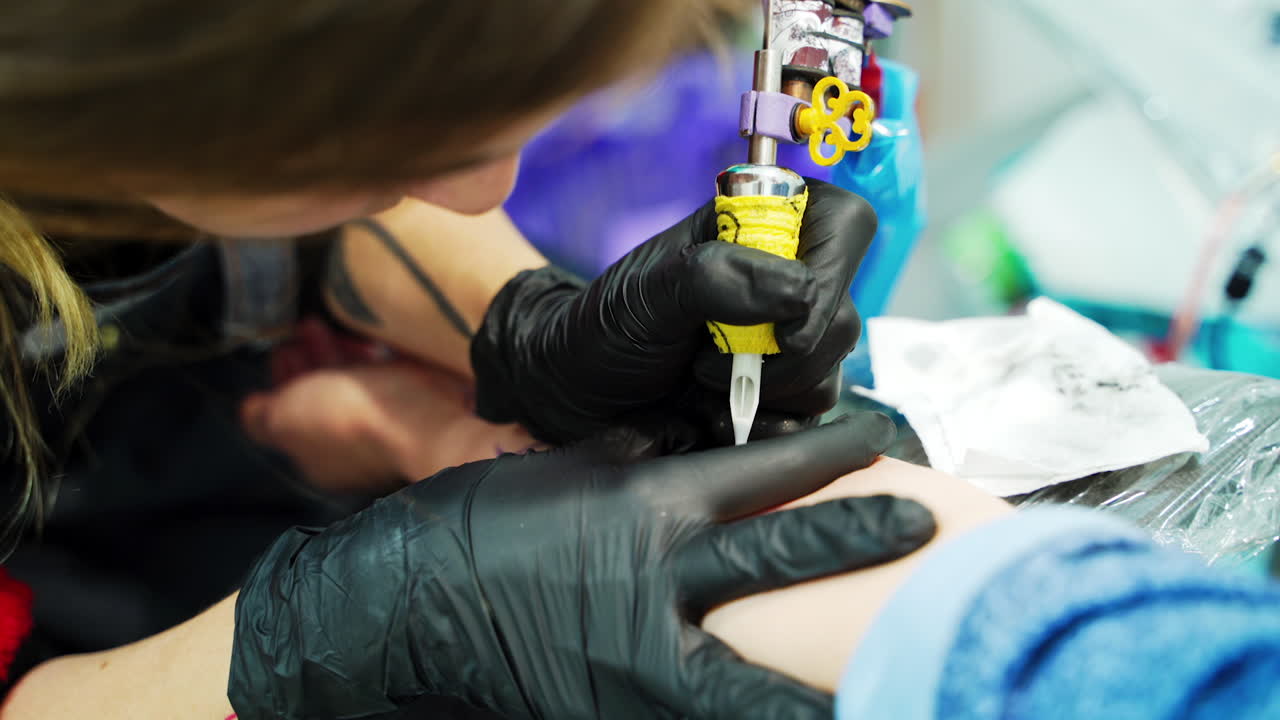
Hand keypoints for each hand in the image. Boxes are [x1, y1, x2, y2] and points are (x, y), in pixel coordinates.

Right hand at [228, 414, 935, 719]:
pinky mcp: (619, 712)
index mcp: (642, 505)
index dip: (829, 451)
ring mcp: (641, 658)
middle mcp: (655, 578)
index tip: (881, 440)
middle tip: (929, 524)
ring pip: (761, 680)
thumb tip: (692, 459)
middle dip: (862, 539)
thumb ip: (642, 469)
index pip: (760, 469)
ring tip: (905, 672)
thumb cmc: (483, 526)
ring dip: (829, 678)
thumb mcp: (567, 471)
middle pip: (785, 554)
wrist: (404, 604)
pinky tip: (798, 717)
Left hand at [243, 317, 536, 492]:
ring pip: (357, 383)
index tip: (283, 348)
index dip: (284, 378)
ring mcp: (390, 423)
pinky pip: (389, 372)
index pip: (295, 412)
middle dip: (311, 360)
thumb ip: (260, 417)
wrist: (423, 418)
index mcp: (319, 454)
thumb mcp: (284, 419)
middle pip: (326, 395)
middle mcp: (354, 443)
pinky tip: (371, 336)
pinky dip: (374, 353)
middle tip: (305, 328)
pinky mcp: (420, 400)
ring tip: (332, 325)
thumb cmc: (349, 420)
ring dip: (339, 352)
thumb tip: (250, 411)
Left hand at [472, 179, 874, 443]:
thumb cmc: (605, 328)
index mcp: (763, 225)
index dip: (830, 277)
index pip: (845, 226)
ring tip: (700, 388)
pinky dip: (767, 426)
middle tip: (706, 364)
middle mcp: (787, 278)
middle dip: (782, 356)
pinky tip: (717, 418)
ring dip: (767, 394)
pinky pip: (810, 418)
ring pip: (831, 372)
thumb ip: (715, 277)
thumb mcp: (646, 293)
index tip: (783, 332)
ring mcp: (790, 339)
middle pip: (843, 315)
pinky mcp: (784, 393)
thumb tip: (798, 291)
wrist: (578, 396)